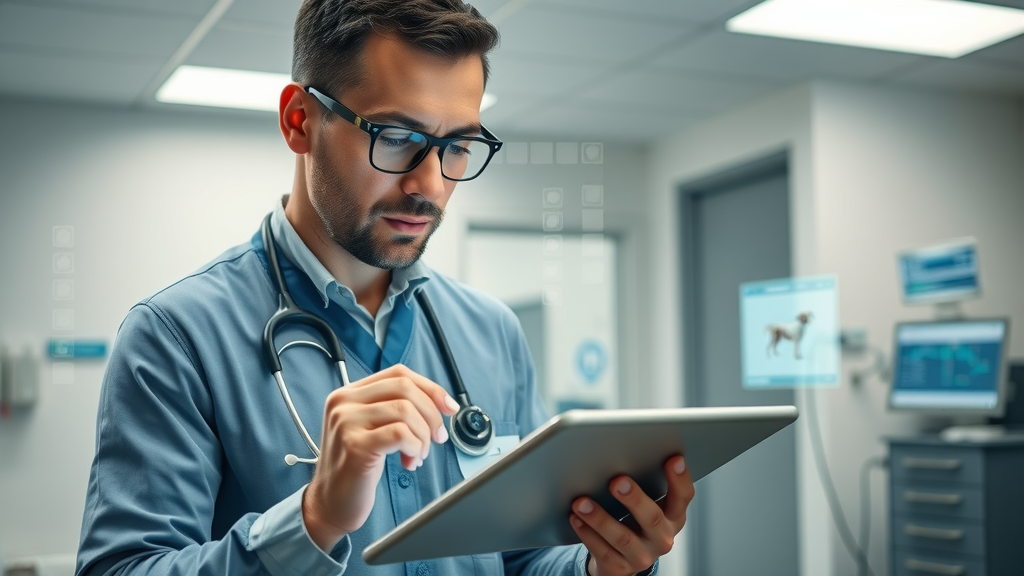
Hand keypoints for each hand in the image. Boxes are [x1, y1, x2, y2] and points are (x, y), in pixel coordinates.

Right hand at [301, 364, 460, 550]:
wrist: (330, 503)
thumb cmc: (357, 467)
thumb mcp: (373, 428)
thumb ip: (396, 409)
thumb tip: (441, 402)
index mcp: (349, 393)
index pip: (398, 373)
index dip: (430, 388)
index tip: (449, 408)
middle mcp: (343, 402)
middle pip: (404, 387)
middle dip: (432, 413)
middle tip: (437, 438)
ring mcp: (346, 422)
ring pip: (405, 410)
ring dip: (423, 435)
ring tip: (418, 454)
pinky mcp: (354, 445)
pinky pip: (400, 434)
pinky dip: (415, 447)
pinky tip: (410, 461)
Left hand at [569, 455, 693, 575]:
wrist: (619, 559)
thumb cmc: (632, 521)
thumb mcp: (644, 504)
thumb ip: (642, 484)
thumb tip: (621, 453)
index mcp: (673, 517)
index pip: (683, 497)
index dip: (680, 478)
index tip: (673, 459)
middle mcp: (662, 538)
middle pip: (652, 518)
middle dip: (634, 499)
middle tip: (617, 481)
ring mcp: (642, 556)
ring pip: (622, 537)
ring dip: (600, 518)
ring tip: (581, 502)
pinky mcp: (620, 568)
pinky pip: (602, 551)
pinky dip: (587, 534)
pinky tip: (576, 519)